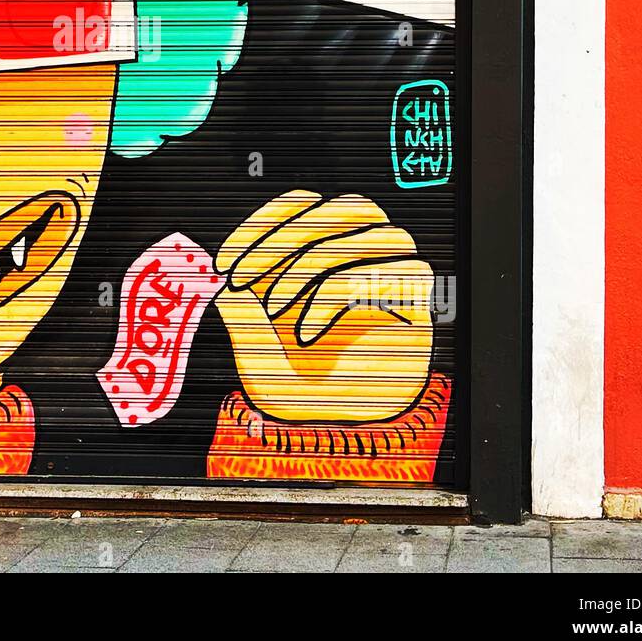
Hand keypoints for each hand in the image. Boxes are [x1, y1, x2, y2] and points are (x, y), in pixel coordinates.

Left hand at [215, 191, 434, 423]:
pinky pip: (393, 273)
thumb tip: (223, 284)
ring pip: (374, 230)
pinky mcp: (418, 304)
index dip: (262, 223)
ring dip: (313, 261)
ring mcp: (397, 276)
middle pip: (344, 207)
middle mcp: (368, 255)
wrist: (345, 435)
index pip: (305, 205)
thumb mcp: (259, 357)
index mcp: (329, 250)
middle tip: (243, 277)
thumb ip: (243, 318)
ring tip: (276, 307)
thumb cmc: (304, 389)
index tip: (225, 262)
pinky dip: (338, 296)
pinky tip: (307, 330)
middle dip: (284, 236)